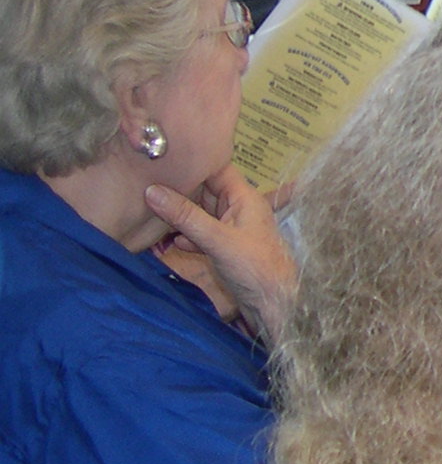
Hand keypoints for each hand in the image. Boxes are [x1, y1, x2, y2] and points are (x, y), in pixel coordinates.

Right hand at [145, 164, 297, 344]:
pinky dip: (187, 235)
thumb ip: (185, 216)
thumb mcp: (217, 239)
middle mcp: (239, 208)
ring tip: (150, 209)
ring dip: (180, 214)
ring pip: (201, 213)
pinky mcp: (225, 247)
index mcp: (245, 197)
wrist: (273, 304)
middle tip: (146, 184)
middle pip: (205, 191)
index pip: (217, 169)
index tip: (164, 159)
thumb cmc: (255, 268)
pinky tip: (169, 240)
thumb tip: (153, 191)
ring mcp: (232, 228)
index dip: (194, 162)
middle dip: (181, 189)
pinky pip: (202, 233)